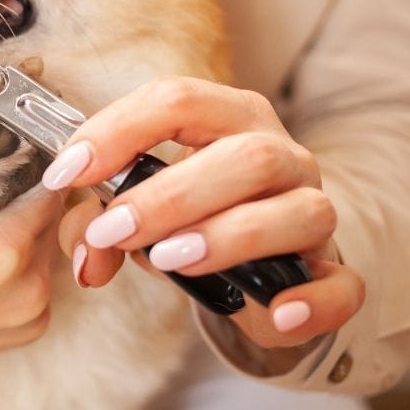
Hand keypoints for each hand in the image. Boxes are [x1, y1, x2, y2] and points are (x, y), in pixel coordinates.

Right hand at [0, 140, 64, 378]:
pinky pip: (39, 271)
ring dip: (26, 211)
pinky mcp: (25, 331)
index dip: (37, 136)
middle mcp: (26, 291)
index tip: (17, 118)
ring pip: (50, 237)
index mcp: (0, 252)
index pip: (51, 172)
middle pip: (56, 204)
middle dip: (29, 173)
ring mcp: (28, 316)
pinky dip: (20, 250)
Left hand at [47, 77, 364, 349]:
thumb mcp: (140, 212)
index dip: (117, 131)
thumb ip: (101, 223)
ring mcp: (313, 208)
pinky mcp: (332, 270)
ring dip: (227, 236)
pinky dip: (311, 300)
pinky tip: (276, 310)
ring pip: (297, 210)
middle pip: (245, 155)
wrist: (261, 264)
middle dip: (169, 194)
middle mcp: (280, 154)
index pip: (177, 99)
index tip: (68, 172)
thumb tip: (85, 251)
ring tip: (166, 259)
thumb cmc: (196, 219)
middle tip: (112, 229)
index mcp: (228, 118)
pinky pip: (341, 284)